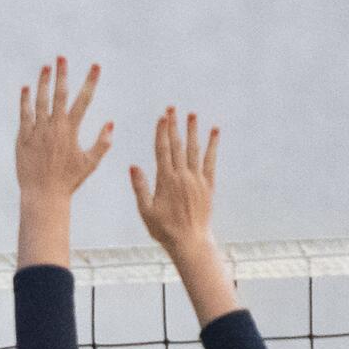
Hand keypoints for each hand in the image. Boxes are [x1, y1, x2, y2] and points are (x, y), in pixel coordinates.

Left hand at [15, 58, 113, 201]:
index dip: (90, 82)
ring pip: (40, 101)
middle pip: (59, 95)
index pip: (83, 100)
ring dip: (43, 82)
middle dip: (62, 74)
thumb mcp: (90, 163)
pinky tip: (26, 88)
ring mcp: (37, 131)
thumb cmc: (68, 181)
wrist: (43, 194)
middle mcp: (54, 128)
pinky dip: (25, 101)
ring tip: (46, 67)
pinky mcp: (23, 138)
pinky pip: (24, 114)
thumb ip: (102, 143)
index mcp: (71, 131)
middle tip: (62, 57)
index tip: (96, 66)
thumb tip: (111, 123)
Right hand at [130, 108, 219, 258]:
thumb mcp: (145, 211)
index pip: (162, 150)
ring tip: (191, 114)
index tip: (161, 117)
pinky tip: (214, 131)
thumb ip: (140, 187)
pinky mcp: (208, 185)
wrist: (190, 241)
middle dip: (174, 125)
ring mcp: (197, 179)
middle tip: (172, 108)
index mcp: (165, 181)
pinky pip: (211, 160)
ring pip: (194, 149)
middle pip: (178, 145)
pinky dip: (213, 145)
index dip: (161, 132)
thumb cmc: (164, 229)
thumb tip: (134, 166)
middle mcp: (182, 176)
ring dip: (192, 130)